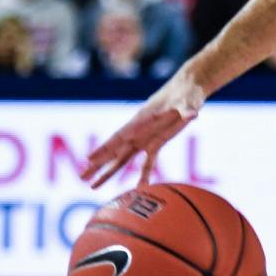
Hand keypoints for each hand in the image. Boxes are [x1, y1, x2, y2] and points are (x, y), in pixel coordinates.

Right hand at [82, 67, 206, 189]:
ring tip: (93, 186)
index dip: (105, 148)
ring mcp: (146, 137)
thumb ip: (187, 109)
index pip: (119, 137)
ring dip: (110, 172)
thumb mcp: (187, 101)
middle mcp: (139, 130)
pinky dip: (144, 174)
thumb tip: (193, 114)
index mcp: (142, 120)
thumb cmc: (186, 92)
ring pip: (124, 158)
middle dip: (99, 164)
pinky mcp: (158, 141)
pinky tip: (139, 188)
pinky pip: (148, 161)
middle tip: (82, 177)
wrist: (189, 88)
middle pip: (115, 150)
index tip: (89, 159)